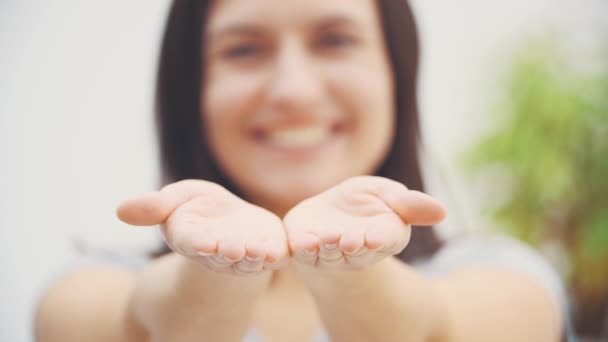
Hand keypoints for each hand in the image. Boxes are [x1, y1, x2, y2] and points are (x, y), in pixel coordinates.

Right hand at [117, 180, 288, 275]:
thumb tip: (120, 210)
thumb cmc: (199, 209)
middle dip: (227, 252)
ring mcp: (243, 255)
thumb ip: (154, 206)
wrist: (230, 223)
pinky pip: (273, 256)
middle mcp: (216, 252)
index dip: (198, 242)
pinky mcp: (268, 251)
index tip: (203, 243)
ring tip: (259, 251)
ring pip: (248, 259)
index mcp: (190, 237)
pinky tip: (280, 252)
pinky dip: (276, 255)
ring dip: (253, 257)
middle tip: (234, 249)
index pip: (191, 241)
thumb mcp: (177, 199)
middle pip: (221, 254)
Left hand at [284, 176, 445, 270]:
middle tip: (351, 240)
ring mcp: (331, 254)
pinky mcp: (305, 250)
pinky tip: (303, 241)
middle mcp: (359, 251)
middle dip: (354, 245)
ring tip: (326, 238)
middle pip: (358, 251)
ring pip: (331, 255)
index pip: (386, 239)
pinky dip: (304, 249)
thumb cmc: (362, 202)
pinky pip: (305, 253)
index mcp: (385, 236)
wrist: (328, 215)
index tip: (376, 236)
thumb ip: (408, 203)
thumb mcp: (385, 193)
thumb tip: (443, 211)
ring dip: (328, 248)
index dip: (380, 238)